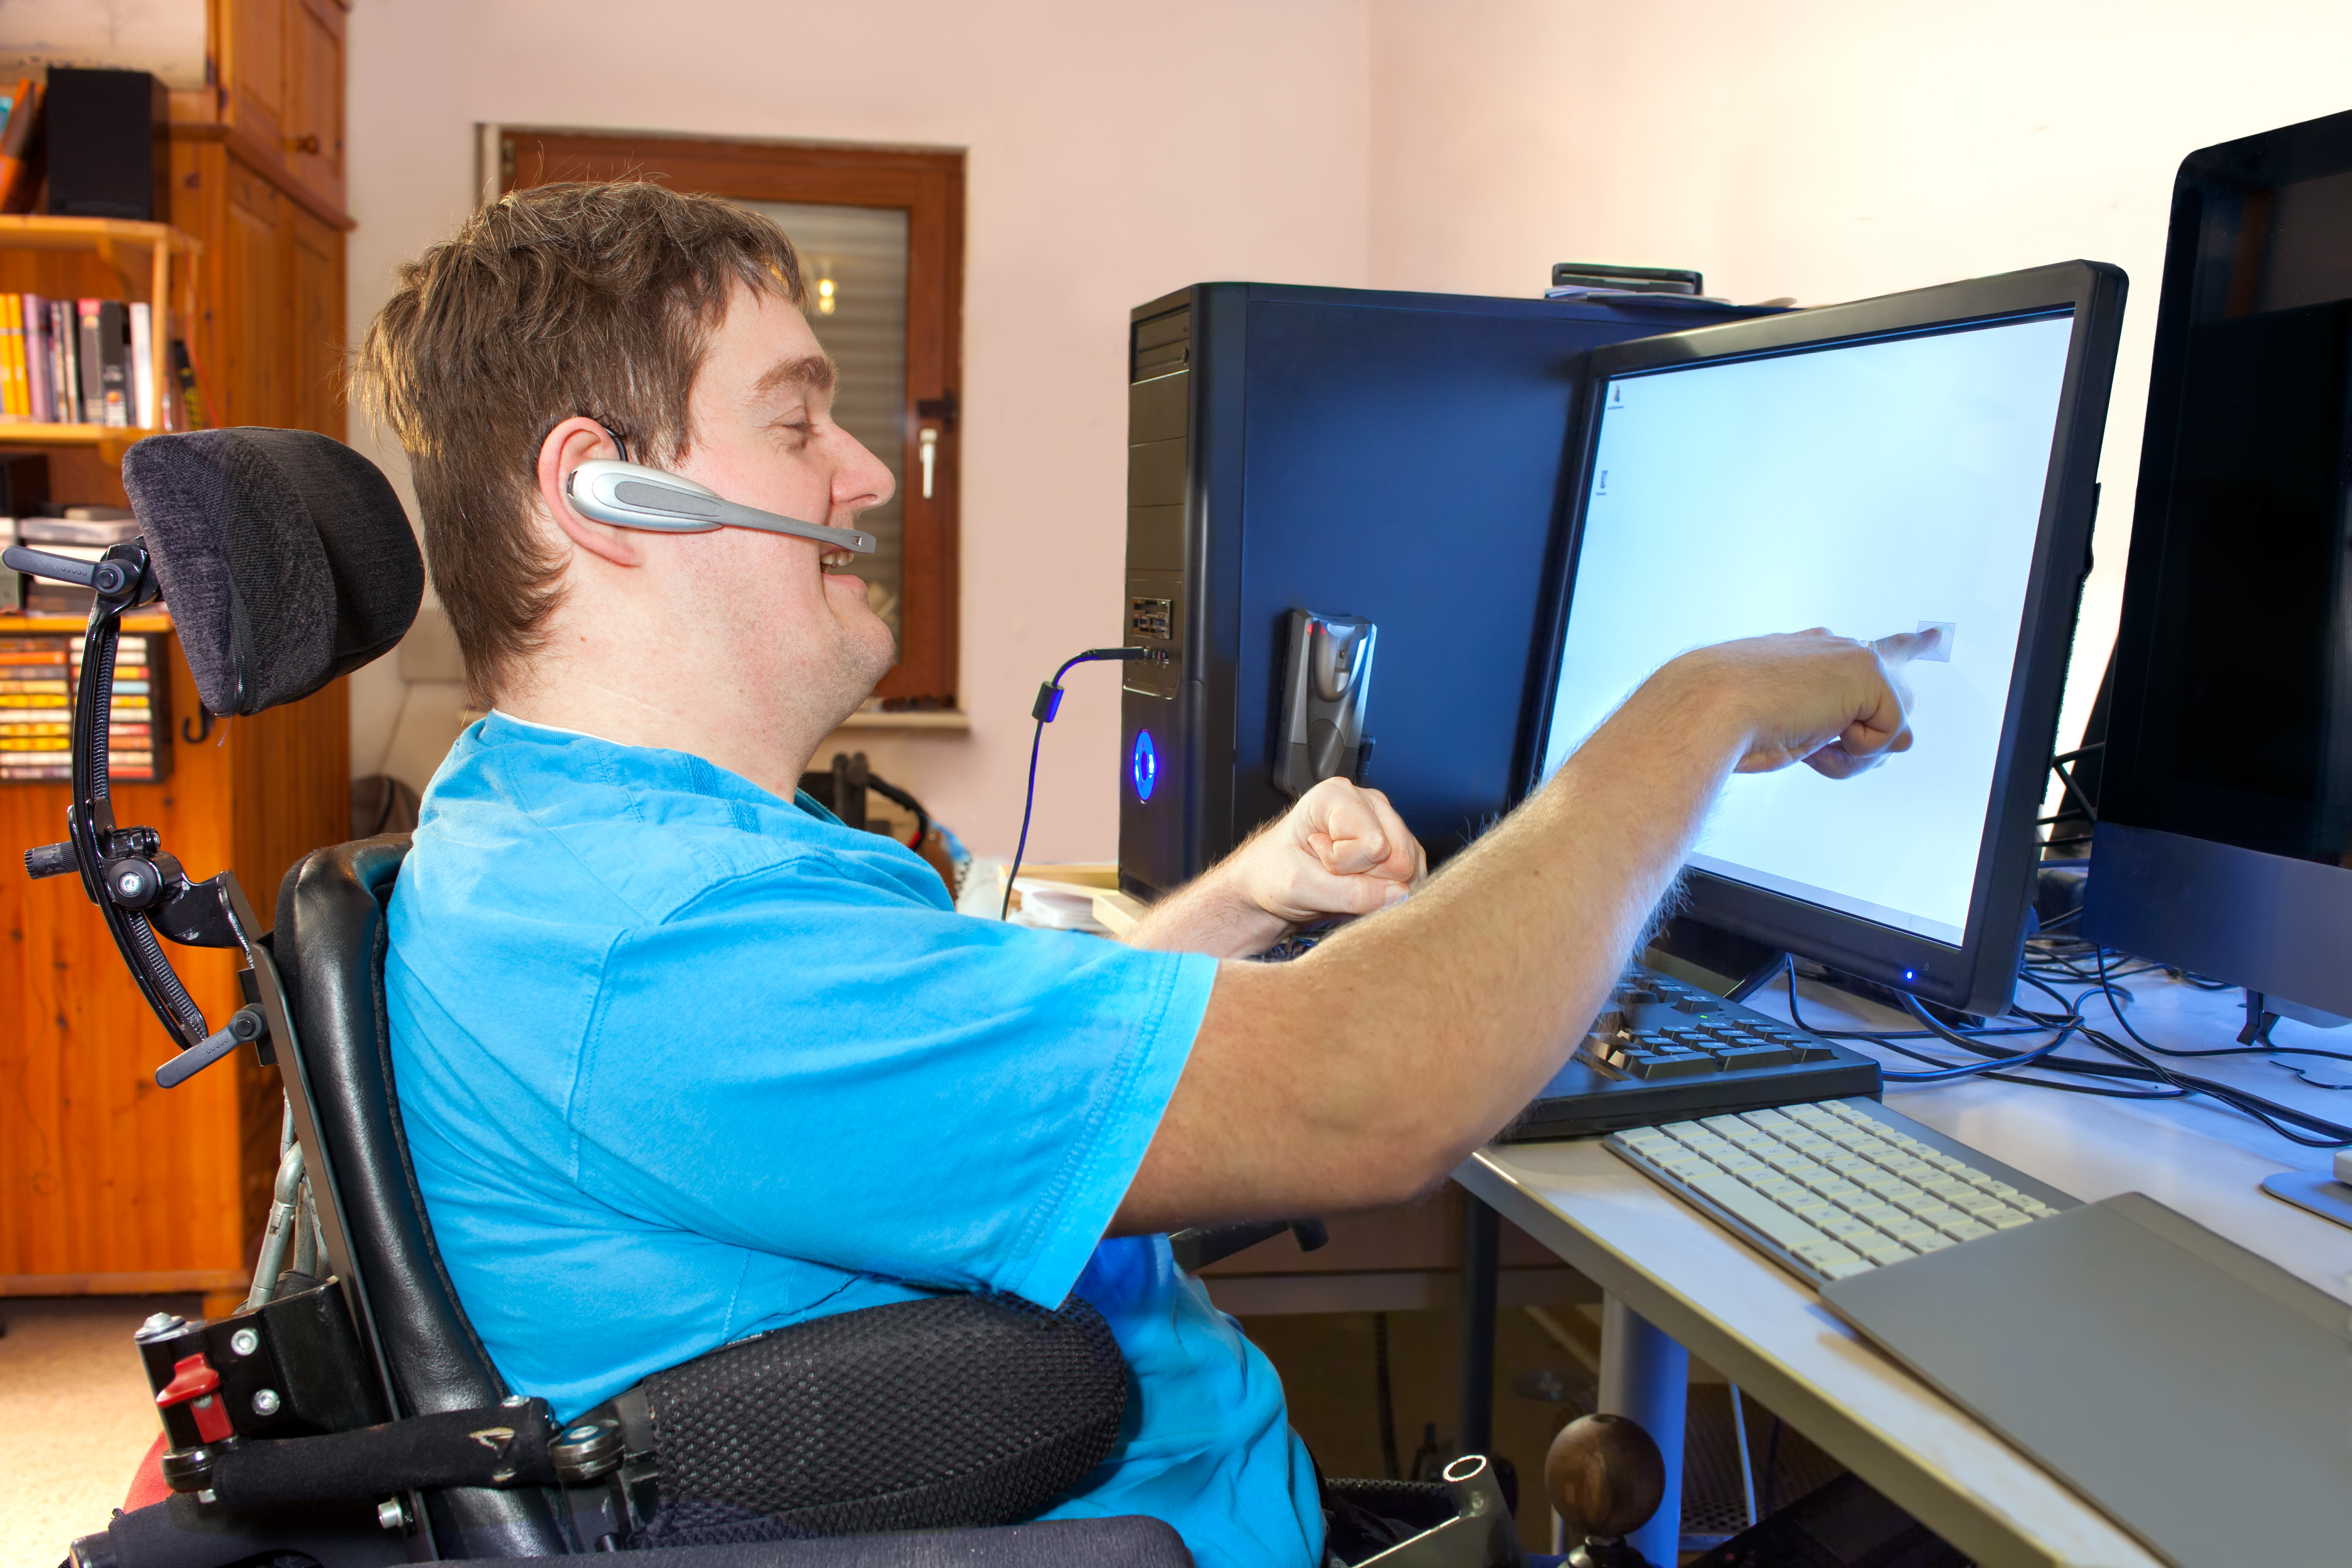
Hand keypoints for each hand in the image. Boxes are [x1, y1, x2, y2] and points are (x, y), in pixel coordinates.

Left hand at [1231, 777, 1427, 924]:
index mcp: (1337, 795)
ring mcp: (1386, 822)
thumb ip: (1351, 894)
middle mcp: (1368, 801)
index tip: (1315, 860)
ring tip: (1343, 878)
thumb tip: (1401, 894)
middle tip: (1331, 875)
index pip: (1372, 844)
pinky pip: (1413, 876)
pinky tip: (1360, 883)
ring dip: (1377, 887)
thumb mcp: (1302, 887)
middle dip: (1366, 879)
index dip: (1343, 866)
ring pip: (1410, 868)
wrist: (1271, 885)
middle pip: (1398, 856)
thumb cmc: (1276, 874)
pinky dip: (1388, 891)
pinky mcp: (1398, 845)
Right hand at [1674, 626, 1933, 779]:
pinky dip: (1854, 753)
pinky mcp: (1870, 674)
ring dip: (1856, 752)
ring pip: (1894, 723)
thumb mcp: (1789, 727)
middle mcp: (1836, 649)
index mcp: (1809, 653)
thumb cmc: (1727, 722)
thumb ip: (1841, 728)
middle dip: (1869, 740)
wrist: (1707, 708)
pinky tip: (1817, 739)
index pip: (1871, 650)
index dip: (1907, 647)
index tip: (1935, 636)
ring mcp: (1854, 657)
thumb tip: (1907, 739)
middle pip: (1895, 700)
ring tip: (1810, 747)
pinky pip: (1889, 736)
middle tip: (1818, 750)